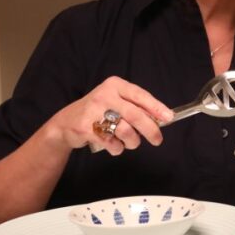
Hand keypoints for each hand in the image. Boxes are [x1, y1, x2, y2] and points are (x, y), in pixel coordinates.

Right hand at [45, 77, 174, 156]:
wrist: (65, 123)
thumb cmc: (97, 112)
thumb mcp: (115, 102)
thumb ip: (135, 107)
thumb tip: (160, 119)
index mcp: (115, 85)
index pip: (140, 95)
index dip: (156, 107)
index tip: (169, 117)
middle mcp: (104, 95)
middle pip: (135, 115)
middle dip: (151, 130)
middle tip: (157, 140)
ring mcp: (93, 111)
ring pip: (126, 131)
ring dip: (132, 142)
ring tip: (130, 142)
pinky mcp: (86, 128)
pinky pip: (112, 143)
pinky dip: (117, 148)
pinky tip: (113, 145)